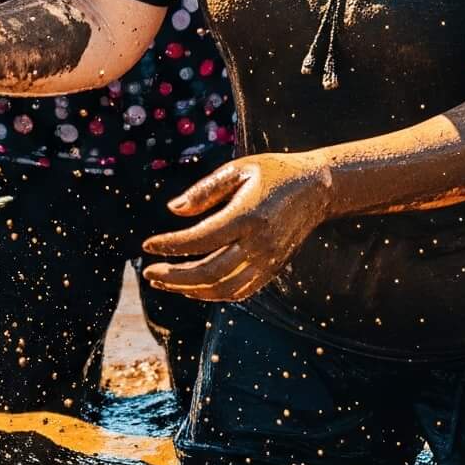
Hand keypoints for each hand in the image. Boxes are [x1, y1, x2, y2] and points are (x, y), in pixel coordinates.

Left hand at [141, 152, 329, 303]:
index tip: (147, 246)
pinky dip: (213, 295)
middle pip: (209, 272)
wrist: (317, 189)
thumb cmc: (273, 172)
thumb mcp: (237, 169)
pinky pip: (240, 292)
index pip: (200, 239)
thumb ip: (204, 190)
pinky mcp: (273, 269)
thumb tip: (173, 209)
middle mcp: (259, 244)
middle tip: (148, 273)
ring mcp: (267, 261)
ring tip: (164, 282)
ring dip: (190, 290)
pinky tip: (192, 288)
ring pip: (223, 289)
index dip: (170, 246)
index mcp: (247, 216)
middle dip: (174, 277)